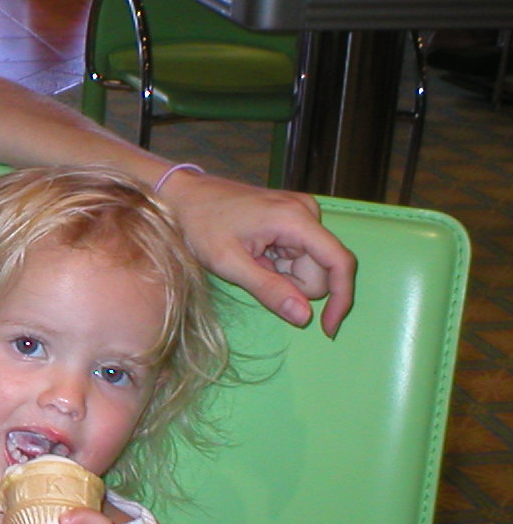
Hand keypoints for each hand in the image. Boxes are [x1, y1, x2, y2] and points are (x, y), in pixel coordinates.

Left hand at [158, 169, 354, 335]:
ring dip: (282, 274)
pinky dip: (278, 263)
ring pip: (310, 266)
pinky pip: (298, 255)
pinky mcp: (293, 218)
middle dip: (292, 283)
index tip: (327, 328)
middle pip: (321, 270)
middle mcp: (306, 212)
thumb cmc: (199, 224)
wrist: (182, 195)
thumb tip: (305, 317)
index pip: (340, 262)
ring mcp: (301, 213)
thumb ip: (268, 289)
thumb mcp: (228, 263)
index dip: (341, 298)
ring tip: (250, 258)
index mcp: (296, 219)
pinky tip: (254, 252)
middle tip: (253, 271)